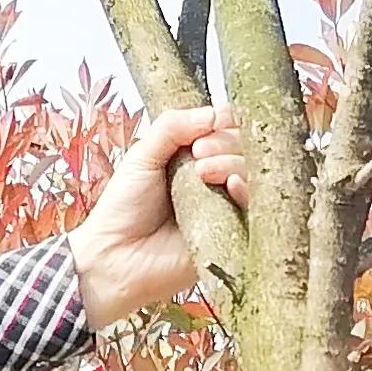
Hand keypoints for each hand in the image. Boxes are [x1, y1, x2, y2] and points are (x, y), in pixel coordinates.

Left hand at [67, 105, 252, 330]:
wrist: (115, 258)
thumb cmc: (124, 209)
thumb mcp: (143, 154)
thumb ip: (173, 126)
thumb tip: (215, 113)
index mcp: (194, 158)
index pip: (227, 130)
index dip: (224, 122)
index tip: (207, 126)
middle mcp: (214, 180)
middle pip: (244, 149)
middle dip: (225, 142)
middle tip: (198, 152)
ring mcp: (226, 207)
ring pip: (253, 174)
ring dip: (233, 163)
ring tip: (202, 171)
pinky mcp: (234, 235)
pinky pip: (256, 210)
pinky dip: (248, 191)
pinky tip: (233, 187)